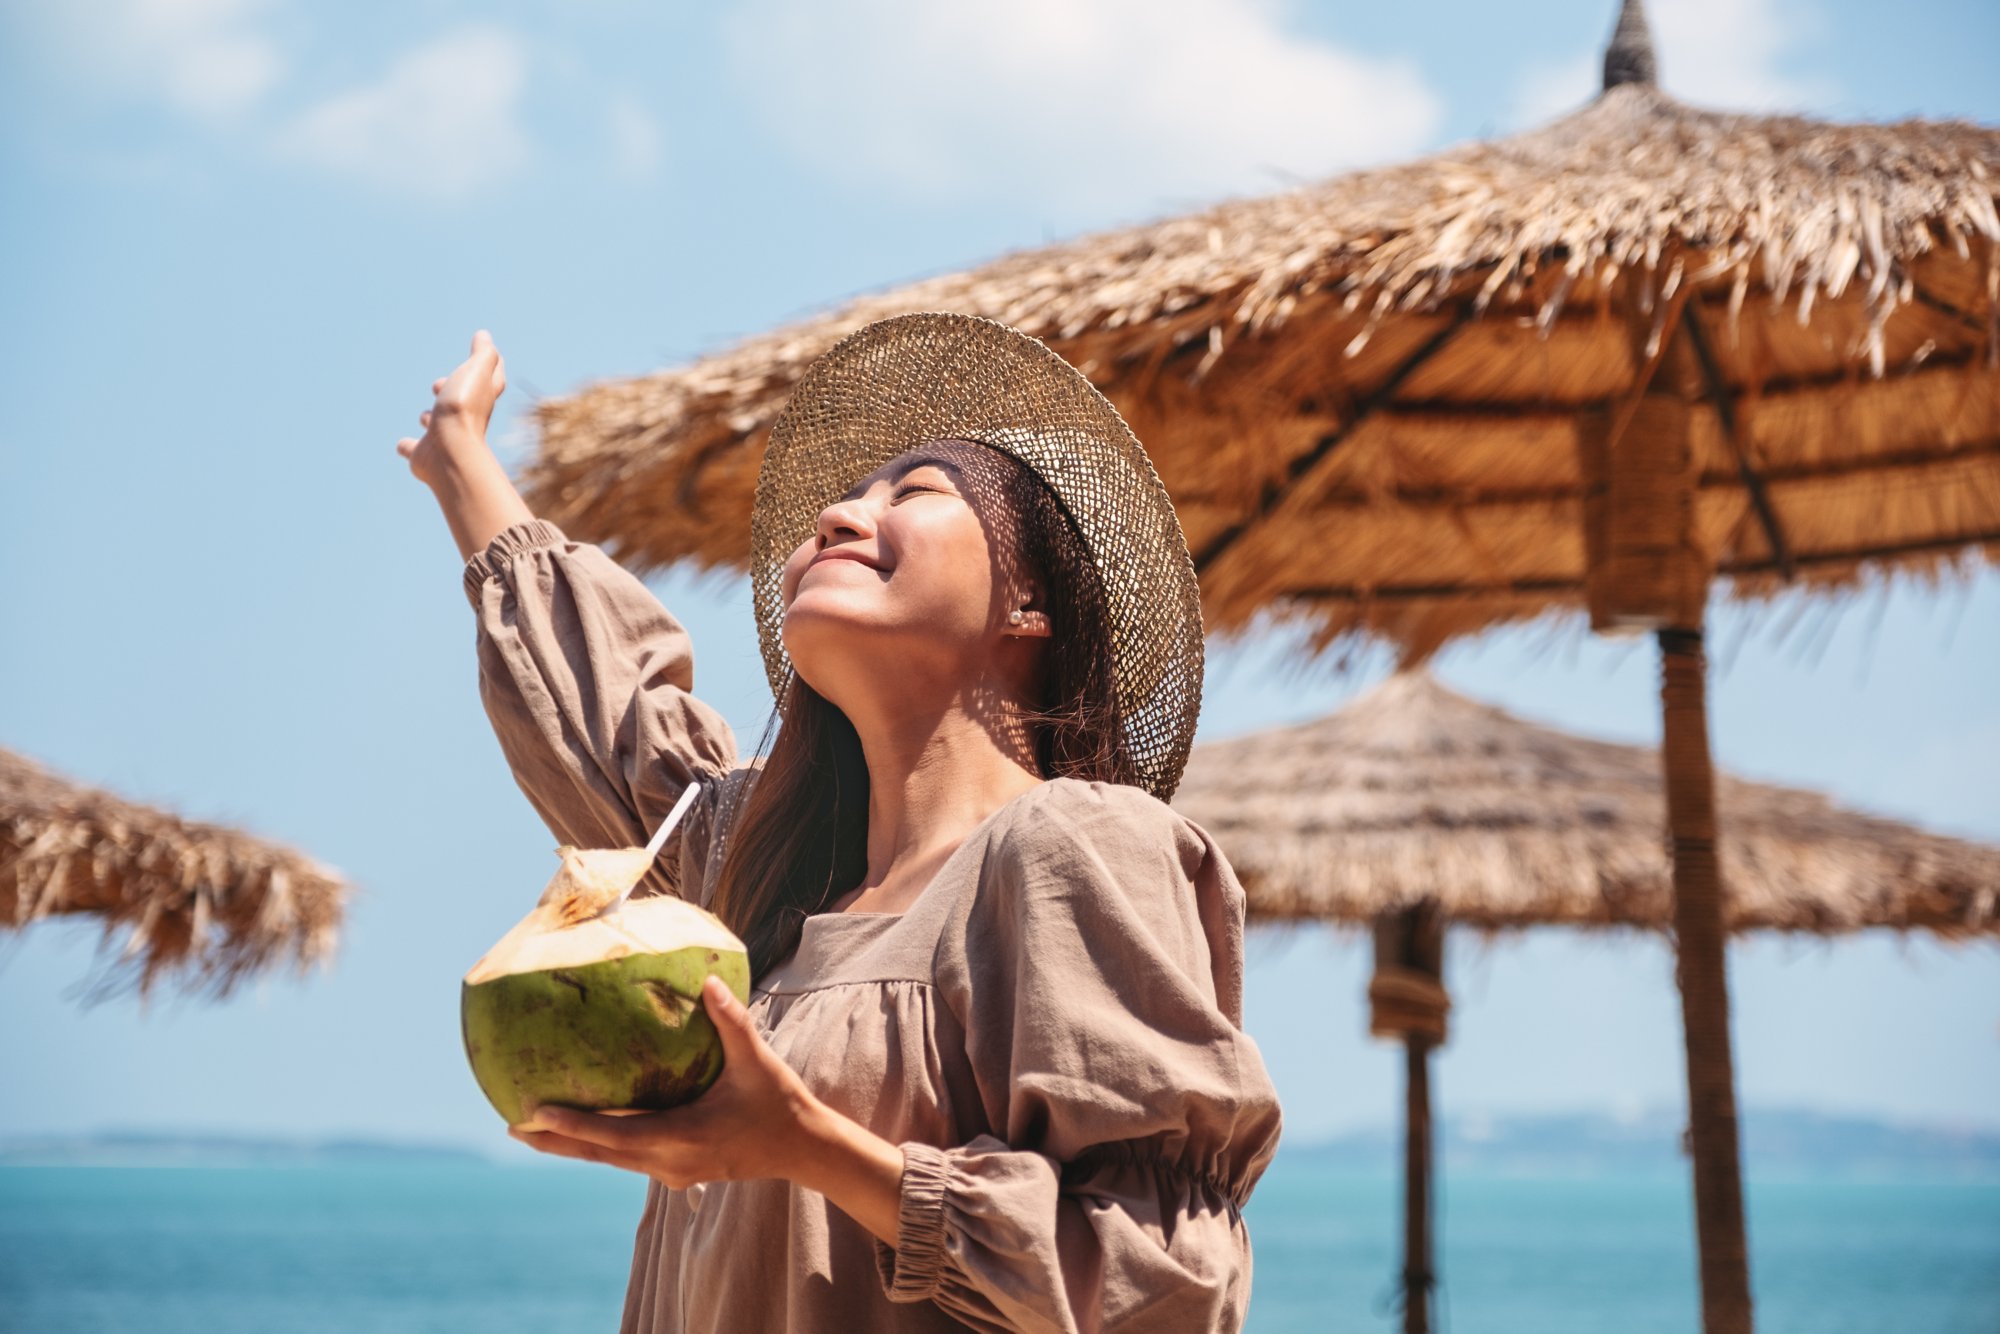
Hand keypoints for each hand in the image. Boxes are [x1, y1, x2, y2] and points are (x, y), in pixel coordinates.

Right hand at [396, 330, 508, 488]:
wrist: (450, 451)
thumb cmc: (463, 407)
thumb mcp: (477, 371)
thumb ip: (483, 354)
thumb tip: (484, 336)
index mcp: (481, 398)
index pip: (492, 379)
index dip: (490, 365)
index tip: (488, 353)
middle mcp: (466, 420)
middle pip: (462, 403)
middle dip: (450, 391)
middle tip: (438, 385)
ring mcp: (445, 439)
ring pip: (437, 427)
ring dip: (431, 419)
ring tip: (426, 416)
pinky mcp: (425, 455)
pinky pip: (414, 449)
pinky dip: (408, 447)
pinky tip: (403, 446)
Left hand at [508, 975, 819, 1187]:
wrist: (800, 1148)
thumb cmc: (778, 1103)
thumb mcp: (757, 1062)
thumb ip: (732, 1022)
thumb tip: (710, 982)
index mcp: (682, 1137)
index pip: (615, 1134)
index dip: (574, 1125)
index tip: (536, 1113)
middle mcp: (669, 1162)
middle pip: (599, 1154)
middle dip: (555, 1141)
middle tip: (512, 1126)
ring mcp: (671, 1171)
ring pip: (609, 1159)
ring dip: (571, 1145)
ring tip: (532, 1130)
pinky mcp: (676, 1170)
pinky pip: (626, 1157)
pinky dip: (598, 1145)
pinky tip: (581, 1131)